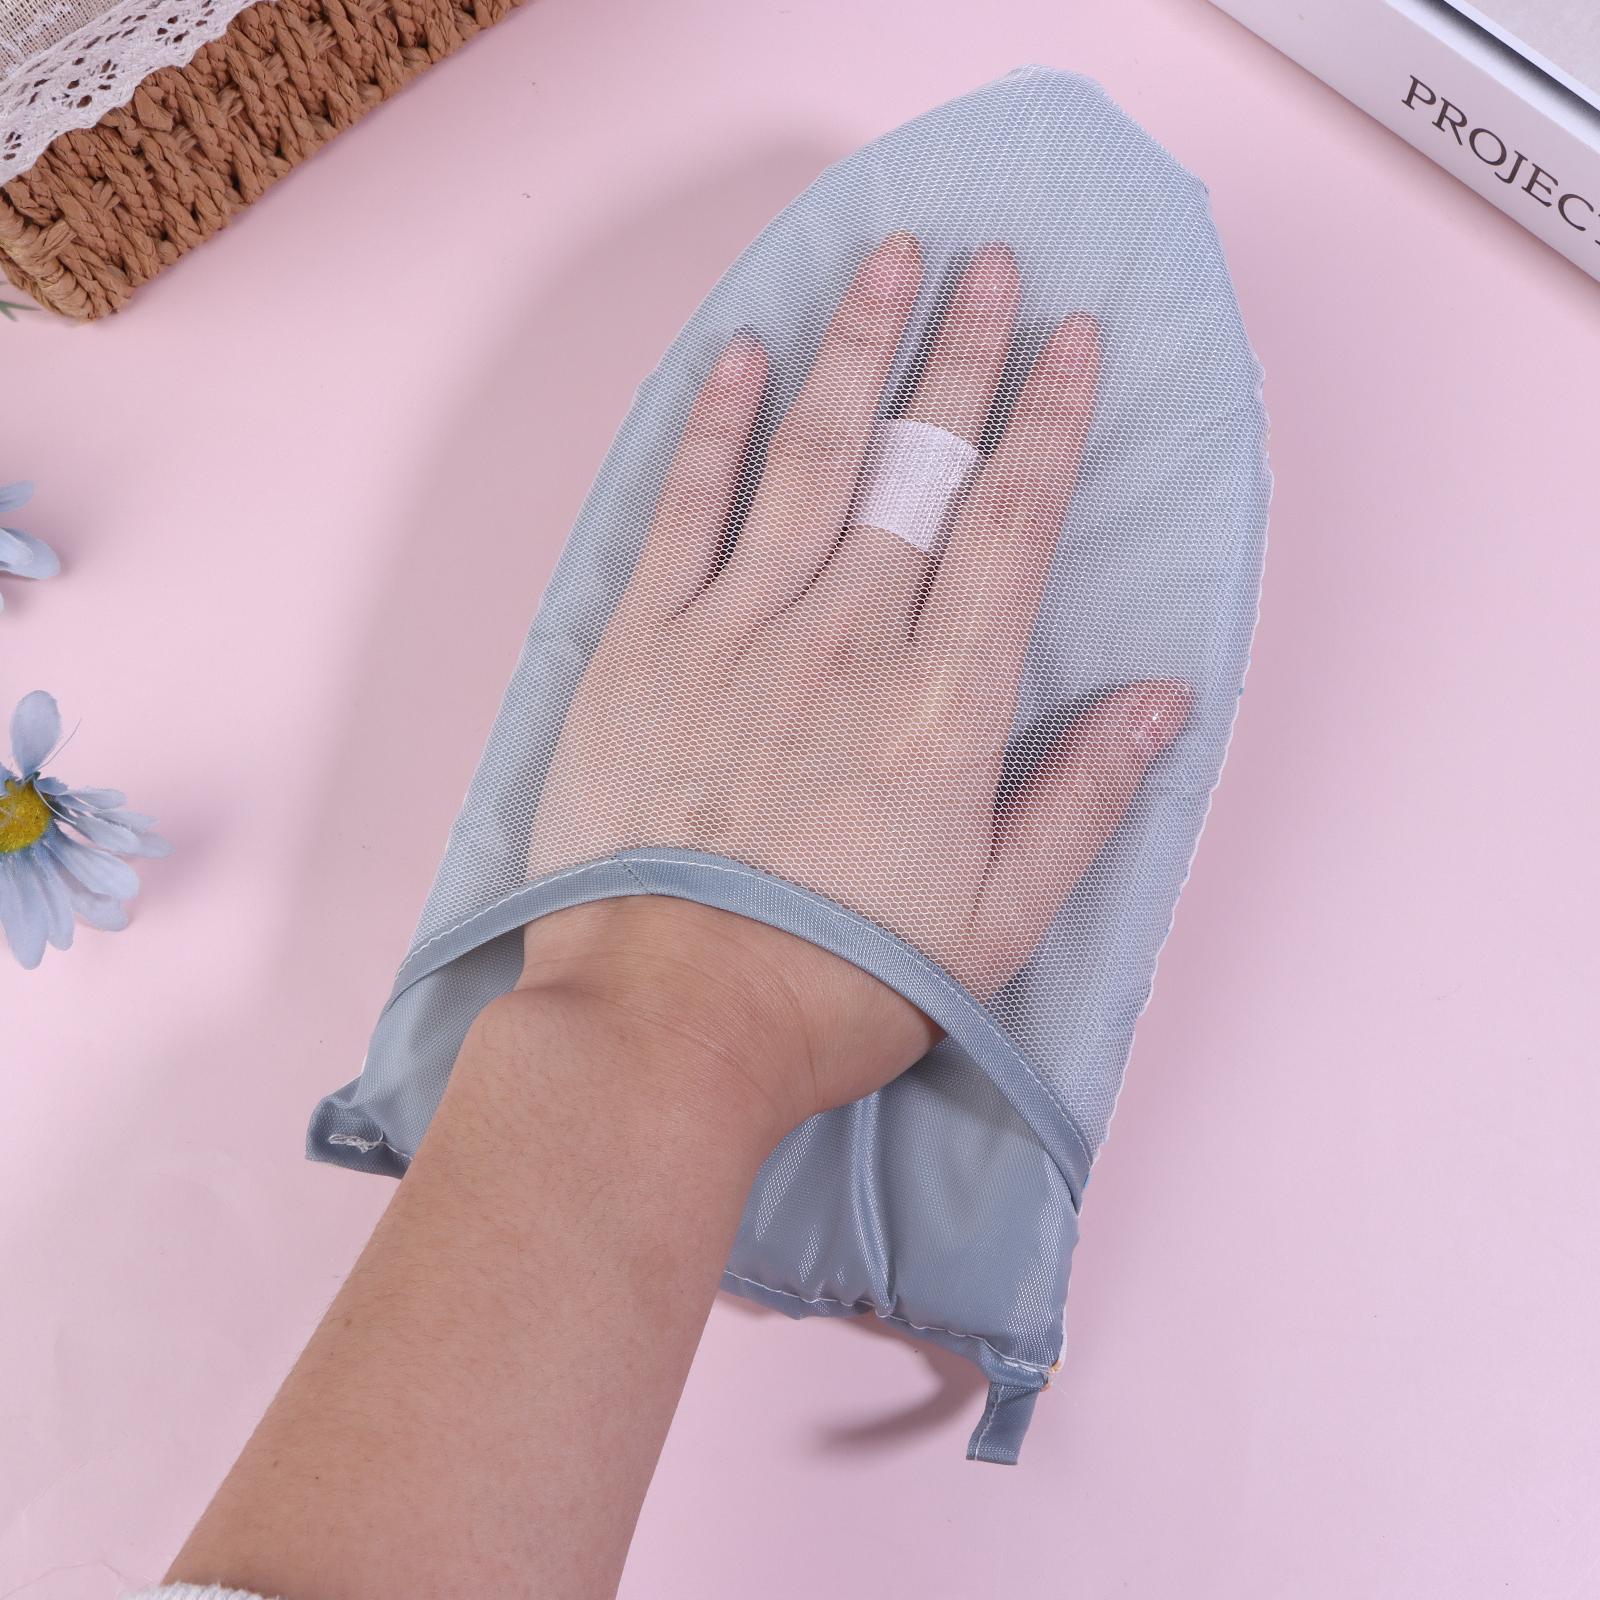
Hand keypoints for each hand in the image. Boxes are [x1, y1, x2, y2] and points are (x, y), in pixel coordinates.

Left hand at [521, 234, 1189, 1131]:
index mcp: (942, 704)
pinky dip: (715, 424)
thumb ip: (1081, 801)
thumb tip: (1161, 701)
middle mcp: (845, 640)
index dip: (1050, 417)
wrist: (668, 1021)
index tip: (1073, 337)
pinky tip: (742, 355)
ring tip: (888, 262)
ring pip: (808, 457)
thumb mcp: (996, 924)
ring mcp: (733, 632)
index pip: (1013, 522)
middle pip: (918, 463)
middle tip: (989, 263)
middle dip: (962, 350)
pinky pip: (685, 507)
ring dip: (855, 350)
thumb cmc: (839, 985)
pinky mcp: (639, 649)